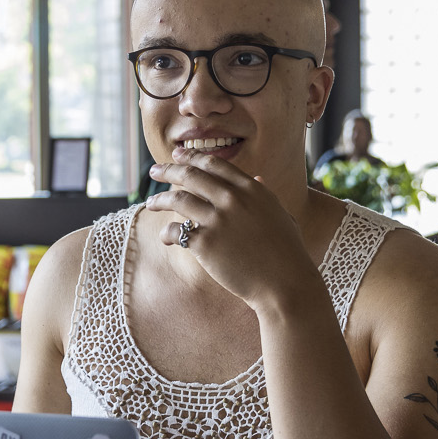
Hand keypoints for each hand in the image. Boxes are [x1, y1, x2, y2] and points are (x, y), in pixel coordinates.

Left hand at [146, 154, 313, 312]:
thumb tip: (257, 177)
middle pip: (191, 176)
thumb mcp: (280, 214)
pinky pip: (176, 231)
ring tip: (151, 204)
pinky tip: (166, 237)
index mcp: (251, 189)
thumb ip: (264, 194)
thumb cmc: (286, 253)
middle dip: (168, 170)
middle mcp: (233, 199)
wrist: (285, 283)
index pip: (214, 164)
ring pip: (178, 200)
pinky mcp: (206, 244)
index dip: (192, 157)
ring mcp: (218, 220)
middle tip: (154, 171)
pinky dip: (167, 233)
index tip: (177, 155)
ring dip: (160, 201)